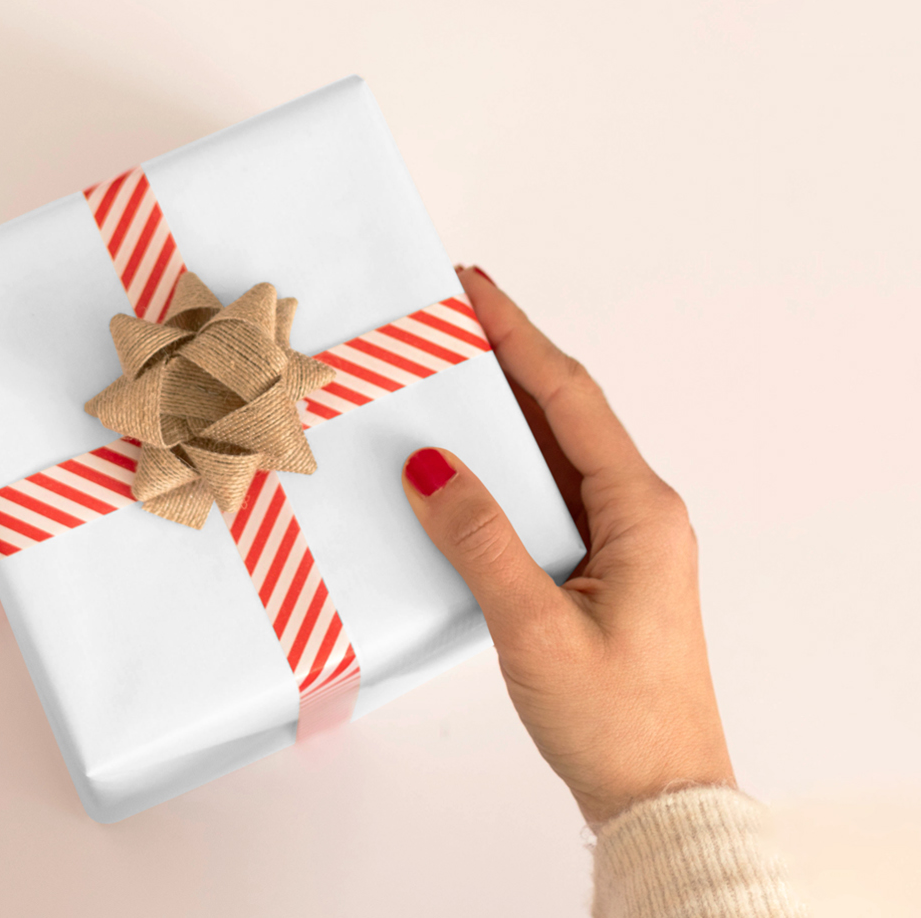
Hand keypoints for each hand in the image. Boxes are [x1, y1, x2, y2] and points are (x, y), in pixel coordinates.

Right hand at [401, 266, 733, 826]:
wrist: (660, 796)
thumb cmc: (616, 721)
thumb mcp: (535, 628)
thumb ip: (480, 540)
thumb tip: (427, 466)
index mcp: (640, 512)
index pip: (569, 399)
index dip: (518, 336)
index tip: (473, 289)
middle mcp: (637, 515)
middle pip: (561, 416)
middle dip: (502, 364)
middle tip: (443, 324)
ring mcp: (619, 545)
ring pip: (549, 460)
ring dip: (497, 420)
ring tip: (438, 383)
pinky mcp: (596, 574)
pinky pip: (542, 503)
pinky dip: (499, 477)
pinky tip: (456, 473)